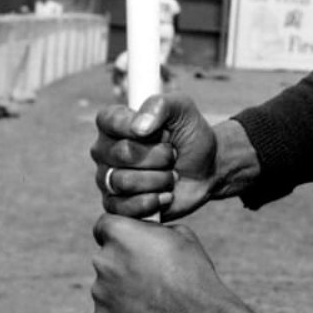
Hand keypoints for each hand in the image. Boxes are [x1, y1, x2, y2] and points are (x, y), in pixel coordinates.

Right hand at [91, 94, 218, 221]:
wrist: (207, 168)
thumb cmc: (190, 135)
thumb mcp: (182, 109)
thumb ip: (160, 106)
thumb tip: (139, 128)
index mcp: (113, 123)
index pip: (110, 121)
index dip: (141, 128)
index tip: (165, 131)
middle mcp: (104, 151)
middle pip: (123, 154)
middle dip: (160, 156)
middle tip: (173, 155)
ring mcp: (107, 179)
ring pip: (123, 182)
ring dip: (159, 180)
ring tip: (172, 175)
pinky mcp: (117, 205)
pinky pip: (123, 207)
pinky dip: (152, 202)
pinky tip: (167, 195)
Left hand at [92, 216, 236, 312]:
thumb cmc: (192, 273)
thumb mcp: (181, 236)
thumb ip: (153, 230)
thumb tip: (146, 234)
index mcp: (120, 233)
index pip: (104, 224)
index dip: (119, 232)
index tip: (131, 241)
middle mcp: (103, 260)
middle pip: (107, 255)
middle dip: (124, 261)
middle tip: (151, 272)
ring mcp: (99, 291)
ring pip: (108, 283)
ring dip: (125, 286)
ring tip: (154, 296)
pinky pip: (109, 307)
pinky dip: (124, 309)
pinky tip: (148, 311)